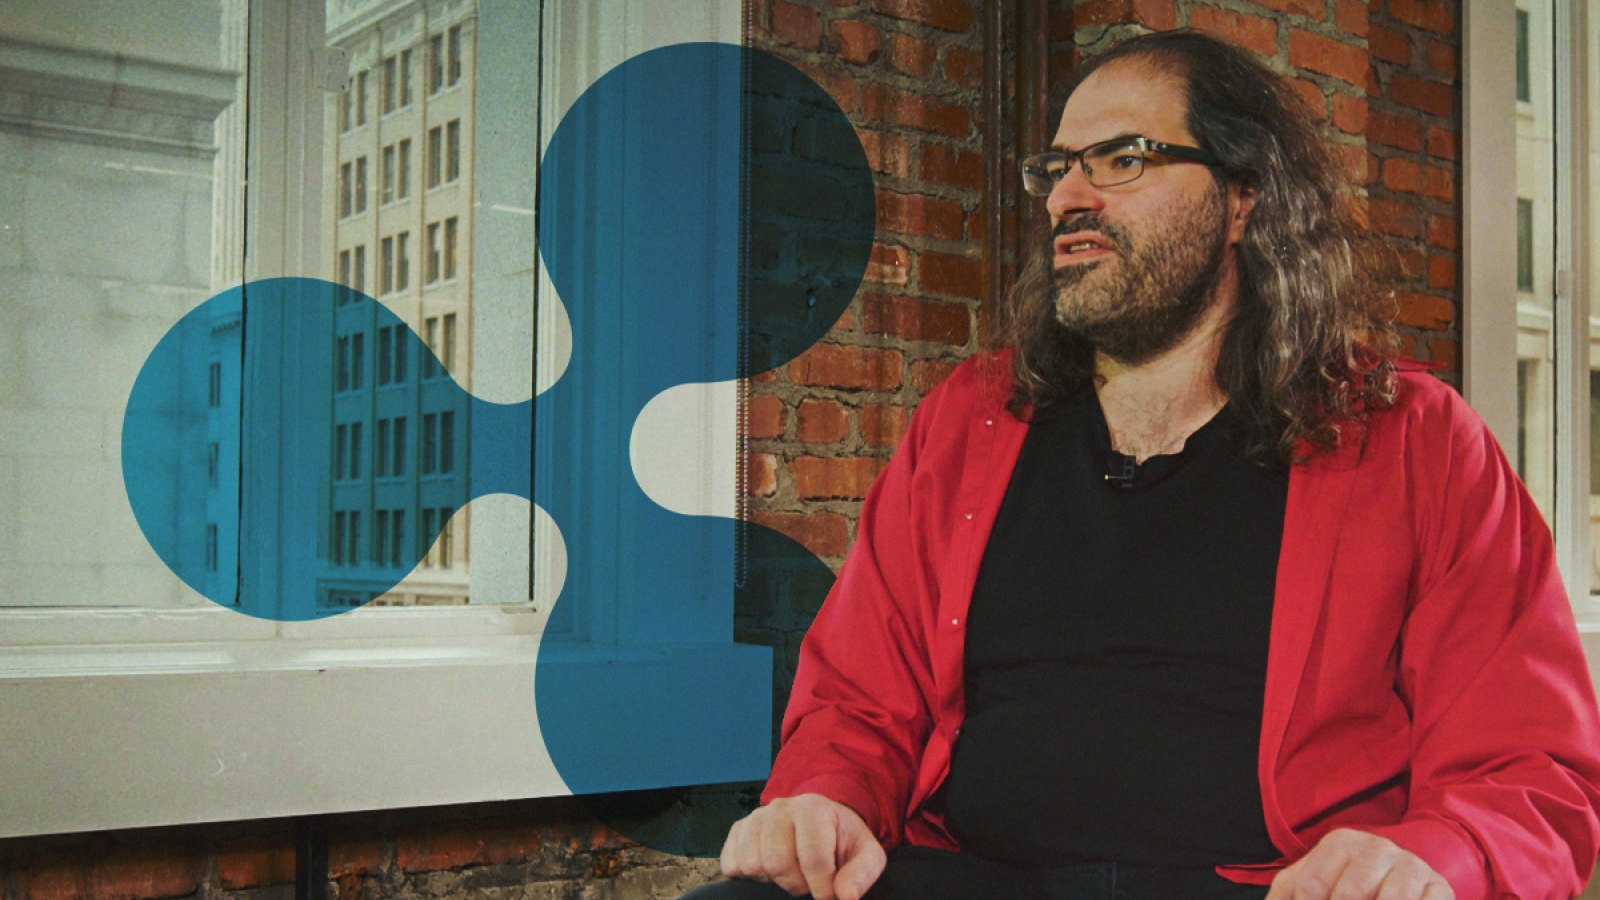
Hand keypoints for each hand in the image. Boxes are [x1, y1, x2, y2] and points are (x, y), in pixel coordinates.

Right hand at [720, 793, 887, 899]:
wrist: (821, 822)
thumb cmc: (842, 841)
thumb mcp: (866, 855)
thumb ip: (861, 874)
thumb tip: (845, 897)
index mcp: (813, 808)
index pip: (812, 857)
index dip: (822, 888)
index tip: (830, 895)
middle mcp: (780, 807)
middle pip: (777, 862)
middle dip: (796, 884)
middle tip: (809, 883)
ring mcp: (755, 818)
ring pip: (752, 864)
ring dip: (773, 881)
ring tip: (791, 874)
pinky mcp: (737, 831)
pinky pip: (731, 864)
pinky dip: (749, 877)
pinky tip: (770, 871)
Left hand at [1266, 829, 1454, 899]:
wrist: (1407, 867)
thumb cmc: (1349, 878)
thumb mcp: (1315, 878)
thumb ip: (1286, 892)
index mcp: (1341, 842)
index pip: (1311, 887)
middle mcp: (1377, 848)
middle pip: (1348, 895)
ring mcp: (1411, 866)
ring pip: (1389, 899)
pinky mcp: (1440, 888)